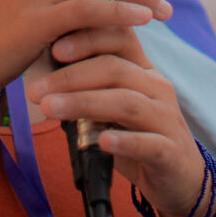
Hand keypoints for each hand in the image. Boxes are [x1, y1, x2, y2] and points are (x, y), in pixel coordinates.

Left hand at [25, 26, 206, 216]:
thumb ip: (87, 90)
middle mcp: (157, 87)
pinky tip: (101, 140)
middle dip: (70, 77)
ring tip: (50, 109)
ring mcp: (167, 119)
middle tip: (35, 90)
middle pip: (115, 69)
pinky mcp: (171, 152)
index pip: (120, 37)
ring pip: (126, 102)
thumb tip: (42, 77)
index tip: (52, 49)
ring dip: (84, 103)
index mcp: (143, 70)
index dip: (87, 38)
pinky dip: (123, 141)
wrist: (179, 179)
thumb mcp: (111, 107)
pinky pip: (148, 143)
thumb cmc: (136, 136)